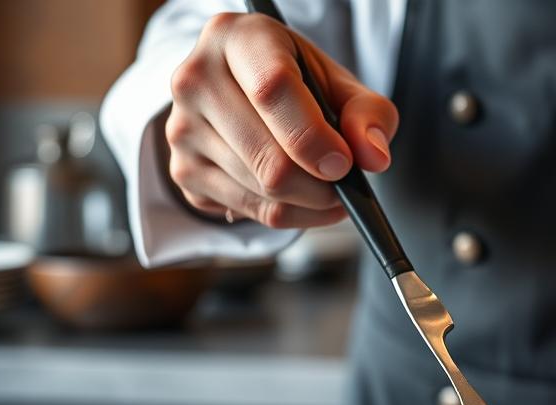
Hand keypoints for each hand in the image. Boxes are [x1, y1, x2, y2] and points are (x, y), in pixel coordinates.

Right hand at [163, 12, 397, 227]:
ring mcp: (181, 128)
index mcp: (235, 38)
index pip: (272, 91)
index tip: (344, 163)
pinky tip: (303, 197)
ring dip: (311, 203)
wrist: (245, 92)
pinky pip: (250, 214)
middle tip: (346, 183)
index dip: (313, 137)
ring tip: (329, 188)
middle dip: (321, 186)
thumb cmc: (298, 83)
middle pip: (268, 159)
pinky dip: (290, 216)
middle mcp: (196, 79)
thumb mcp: (339, 83)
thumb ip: (368, 113)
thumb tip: (373, 157)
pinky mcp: (183, 171)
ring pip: (262, 192)